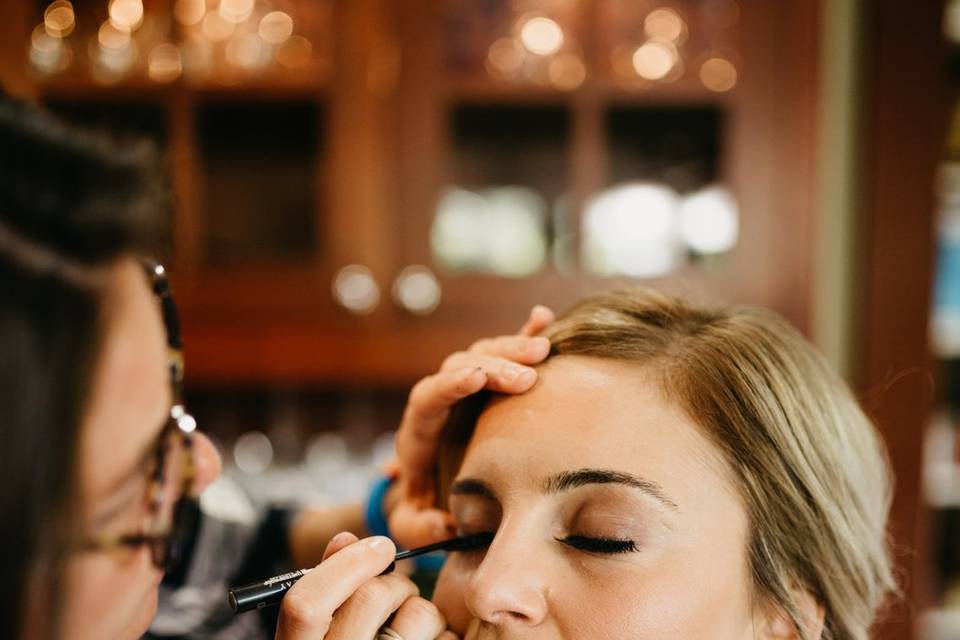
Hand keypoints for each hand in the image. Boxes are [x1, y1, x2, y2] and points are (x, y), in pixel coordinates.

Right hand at [276, 532, 458, 639]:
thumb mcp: (322, 636)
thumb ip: (328, 589)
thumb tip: (346, 540)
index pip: (304, 605)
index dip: (346, 564)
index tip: (380, 547)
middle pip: (371, 598)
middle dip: (394, 582)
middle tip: (398, 593)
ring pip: (419, 612)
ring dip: (423, 609)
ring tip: (413, 631)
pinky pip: (446, 638)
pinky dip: (444, 634)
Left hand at [388, 305, 554, 547]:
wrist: (429, 486)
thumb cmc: (421, 504)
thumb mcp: (412, 521)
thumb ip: (420, 526)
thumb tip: (444, 525)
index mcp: (419, 427)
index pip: (428, 394)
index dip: (449, 383)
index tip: (475, 378)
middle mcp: (441, 396)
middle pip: (461, 365)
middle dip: (494, 365)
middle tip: (528, 375)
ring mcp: (465, 384)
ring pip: (484, 352)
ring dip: (512, 347)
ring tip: (545, 349)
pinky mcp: (489, 382)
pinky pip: (505, 352)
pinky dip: (523, 334)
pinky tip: (544, 317)